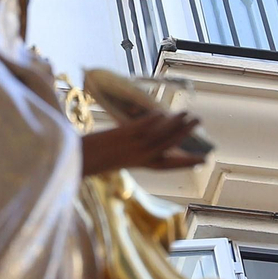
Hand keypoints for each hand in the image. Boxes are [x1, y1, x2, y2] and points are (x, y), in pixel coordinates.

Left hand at [80, 112, 204, 177]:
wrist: (75, 159)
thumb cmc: (90, 160)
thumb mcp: (114, 157)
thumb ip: (129, 149)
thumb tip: (142, 135)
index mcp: (138, 164)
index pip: (167, 165)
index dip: (186, 163)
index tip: (202, 160)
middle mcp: (138, 156)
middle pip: (168, 145)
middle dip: (185, 133)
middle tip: (199, 121)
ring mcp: (131, 145)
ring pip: (159, 134)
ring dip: (176, 123)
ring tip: (188, 113)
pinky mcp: (122, 134)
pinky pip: (143, 126)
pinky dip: (154, 120)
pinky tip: (162, 112)